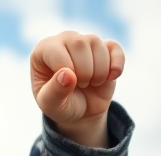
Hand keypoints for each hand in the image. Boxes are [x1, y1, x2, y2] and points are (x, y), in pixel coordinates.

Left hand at [30, 31, 124, 147]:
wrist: (81, 110)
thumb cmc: (60, 105)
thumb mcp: (50, 105)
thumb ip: (54, 92)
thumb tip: (68, 74)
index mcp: (43, 50)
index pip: (56, 51)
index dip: (66, 73)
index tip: (66, 86)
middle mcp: (64, 40)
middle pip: (79, 44)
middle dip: (84, 72)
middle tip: (80, 85)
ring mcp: (86, 41)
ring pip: (98, 45)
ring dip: (98, 73)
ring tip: (89, 82)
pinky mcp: (106, 48)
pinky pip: (115, 49)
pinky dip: (116, 66)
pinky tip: (110, 78)